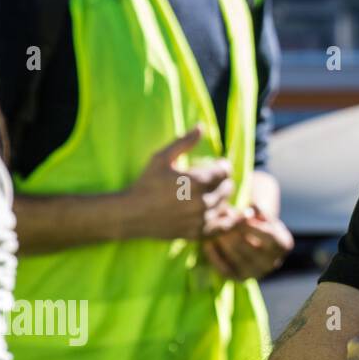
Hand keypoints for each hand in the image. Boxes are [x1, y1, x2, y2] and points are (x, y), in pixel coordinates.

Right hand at [124, 126, 236, 240]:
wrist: (129, 214)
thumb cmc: (144, 183)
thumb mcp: (161, 158)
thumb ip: (184, 142)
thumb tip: (201, 126)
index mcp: (196, 180)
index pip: (225, 171)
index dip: (222, 166)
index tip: (216, 165)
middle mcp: (202, 201)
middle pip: (228, 188)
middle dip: (223, 181)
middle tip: (214, 180)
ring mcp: (200, 219)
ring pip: (226, 206)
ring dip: (222, 199)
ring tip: (211, 194)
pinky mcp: (197, 233)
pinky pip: (221, 227)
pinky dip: (223, 219)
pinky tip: (217, 212)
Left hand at [202, 206, 292, 280]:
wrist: (255, 245)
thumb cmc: (259, 223)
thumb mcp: (262, 214)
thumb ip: (256, 210)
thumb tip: (247, 211)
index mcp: (282, 245)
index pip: (266, 233)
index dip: (248, 222)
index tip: (235, 213)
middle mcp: (271, 263)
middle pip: (243, 243)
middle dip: (228, 228)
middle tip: (217, 219)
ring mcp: (254, 273)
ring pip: (231, 252)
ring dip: (219, 237)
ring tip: (213, 226)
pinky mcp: (237, 278)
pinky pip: (221, 264)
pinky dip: (212, 251)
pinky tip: (208, 241)